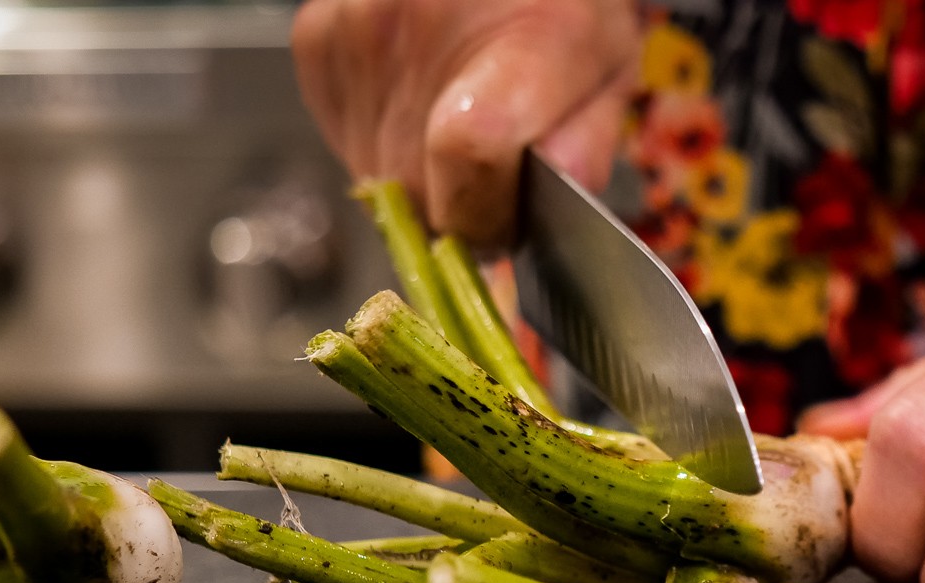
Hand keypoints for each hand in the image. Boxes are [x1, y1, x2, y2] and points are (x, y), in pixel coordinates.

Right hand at [291, 0, 639, 244]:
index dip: (485, 213)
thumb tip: (533, 215)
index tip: (504, 220)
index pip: (470, 153)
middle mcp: (422, 28)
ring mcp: (360, 32)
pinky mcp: (318, 40)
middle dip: (457, 205)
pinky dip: (382, 142)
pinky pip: (344, 139)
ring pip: (377, 174)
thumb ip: (583, 146)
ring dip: (417, 176)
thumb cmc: (557, 8)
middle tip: (491, 166)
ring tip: (455, 119)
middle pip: (419, 188)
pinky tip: (418, 103)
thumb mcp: (606, 69)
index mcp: (522, 39)